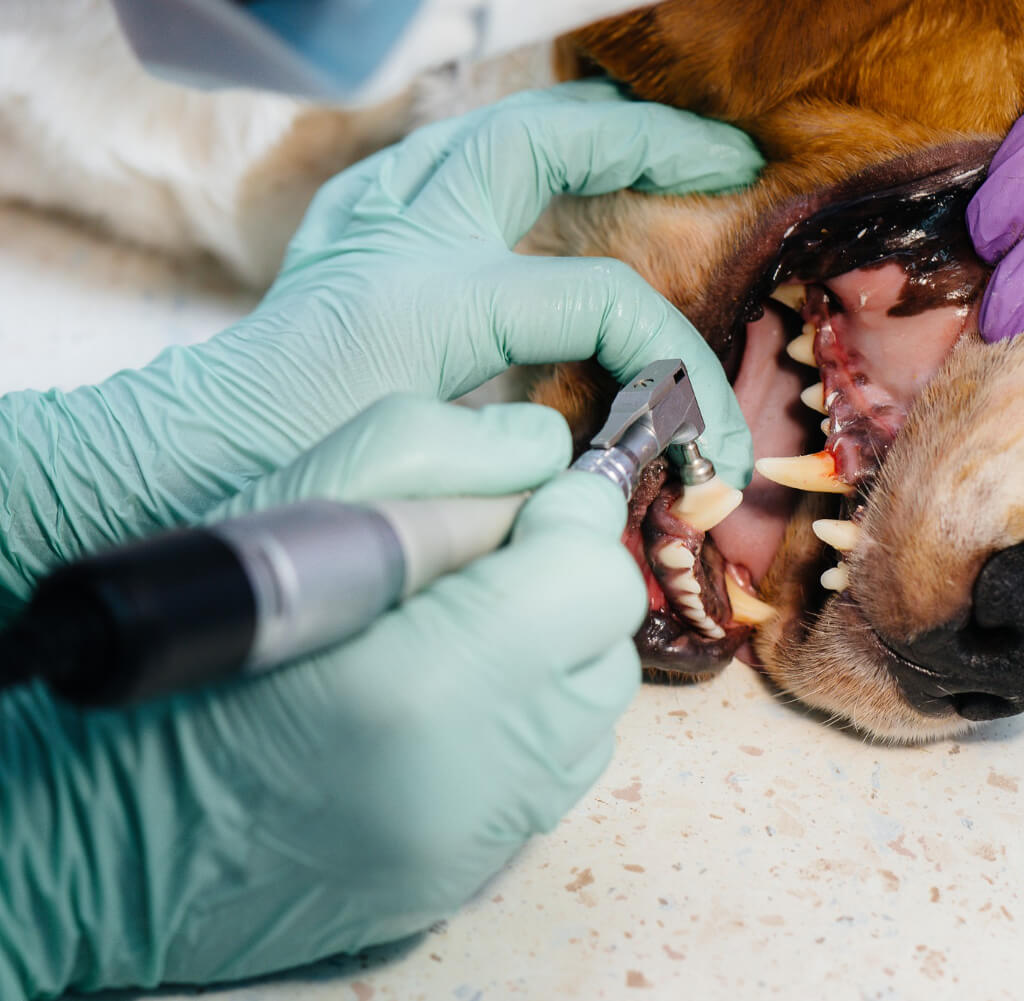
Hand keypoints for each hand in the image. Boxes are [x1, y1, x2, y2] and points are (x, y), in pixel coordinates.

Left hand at [0, 80, 762, 615]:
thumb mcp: (438, 484)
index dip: (677, 365)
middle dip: (654, 141)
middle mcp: (409, 233)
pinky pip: (444, 158)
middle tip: (730, 157)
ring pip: (495, 126)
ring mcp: (375, 215)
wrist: (185, 459)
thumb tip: (626, 468)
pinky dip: (505, 155)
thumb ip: (543, 470)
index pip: (603, 301)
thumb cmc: (298, 478)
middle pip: (550, 139)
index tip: (707, 446)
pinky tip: (534, 176)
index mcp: (438, 299)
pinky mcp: (353, 226)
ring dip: (584, 125)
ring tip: (652, 138)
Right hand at [0, 396, 644, 996]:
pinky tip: (453, 698)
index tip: (539, 499)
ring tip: (463, 632)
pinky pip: (557, 774)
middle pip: (605, 642)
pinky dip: (530, 722)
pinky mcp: (470, 871)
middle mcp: (477, 773)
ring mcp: (480, 835)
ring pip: (592, 711)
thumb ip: (435, 466)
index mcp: (430, 677)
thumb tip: (549, 456)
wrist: (105, 827)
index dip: (571, 519)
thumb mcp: (292, 511)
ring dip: (552, 654)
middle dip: (565, 584)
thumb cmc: (181, 655)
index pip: (592, 574)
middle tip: (492, 562)